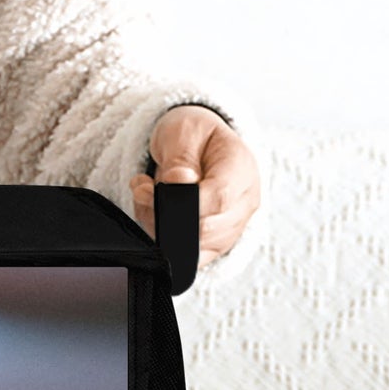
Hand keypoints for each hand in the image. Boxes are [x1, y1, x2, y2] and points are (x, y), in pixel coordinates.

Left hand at [129, 104, 259, 270]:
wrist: (197, 145)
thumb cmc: (194, 137)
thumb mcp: (184, 133)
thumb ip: (181, 158)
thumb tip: (178, 181)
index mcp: (242, 168)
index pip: (219, 198)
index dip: (183, 202)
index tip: (154, 187)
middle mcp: (244, 201)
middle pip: (205, 229)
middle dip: (162, 214)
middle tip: (143, 190)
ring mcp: (232, 226)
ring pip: (191, 248)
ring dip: (157, 225)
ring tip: (147, 196)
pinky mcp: (214, 245)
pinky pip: (185, 256)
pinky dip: (161, 239)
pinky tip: (153, 215)